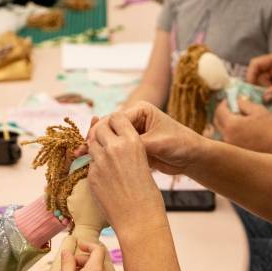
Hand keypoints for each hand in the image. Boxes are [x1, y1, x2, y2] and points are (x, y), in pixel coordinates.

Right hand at [88, 102, 202, 175]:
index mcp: (140, 110)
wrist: (192, 157)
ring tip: (79, 155)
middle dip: (93, 137)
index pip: (114, 118)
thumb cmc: (180, 144)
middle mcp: (134, 119)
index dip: (101, 130)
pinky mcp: (131, 146)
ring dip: (94, 146)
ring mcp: (131, 133)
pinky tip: (90, 160)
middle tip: (81, 149)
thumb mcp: (157, 143)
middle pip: (107, 127)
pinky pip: (113, 148)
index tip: (91, 142)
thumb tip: (116, 148)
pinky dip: (102, 154)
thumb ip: (137, 144)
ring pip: (108, 138)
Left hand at [88, 111, 167, 234]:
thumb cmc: (147, 194)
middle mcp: (114, 148)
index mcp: (132, 141)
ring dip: (97, 148)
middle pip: (99, 128)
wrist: (139, 219)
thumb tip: (113, 140)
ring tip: (108, 160)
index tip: (115, 129)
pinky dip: (96, 166)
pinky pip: (90, 164)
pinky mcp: (92, 175)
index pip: (116, 116)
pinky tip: (107, 178)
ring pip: (91, 145)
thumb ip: (127, 149)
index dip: (114, 122)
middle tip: (107, 143)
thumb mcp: (143, 162)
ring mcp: (100, 161)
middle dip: (101, 133)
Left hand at [214, 98, 271, 153]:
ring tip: (230, 122)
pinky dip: (225, 136)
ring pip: (216, 134)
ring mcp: (228, 147)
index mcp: (231, 125)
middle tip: (228, 110)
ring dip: (221, 126)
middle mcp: (226, 137)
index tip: (228, 101)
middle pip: (215, 122)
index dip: (223, 104)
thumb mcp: (259, 111)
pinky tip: (234, 133)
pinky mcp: (233, 154)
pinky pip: (223, 143)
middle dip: (220, 114)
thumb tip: (236, 100)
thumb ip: (245, 103)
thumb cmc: (271, 129)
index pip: (219, 111)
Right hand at [246, 52, 271, 102]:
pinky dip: (271, 99)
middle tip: (267, 100)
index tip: (251, 89)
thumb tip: (263, 99)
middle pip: (256, 78)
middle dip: (260, 91)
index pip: (256, 64)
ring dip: (267, 97)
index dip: (250, 75)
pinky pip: (265, 93)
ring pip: (259, 87)